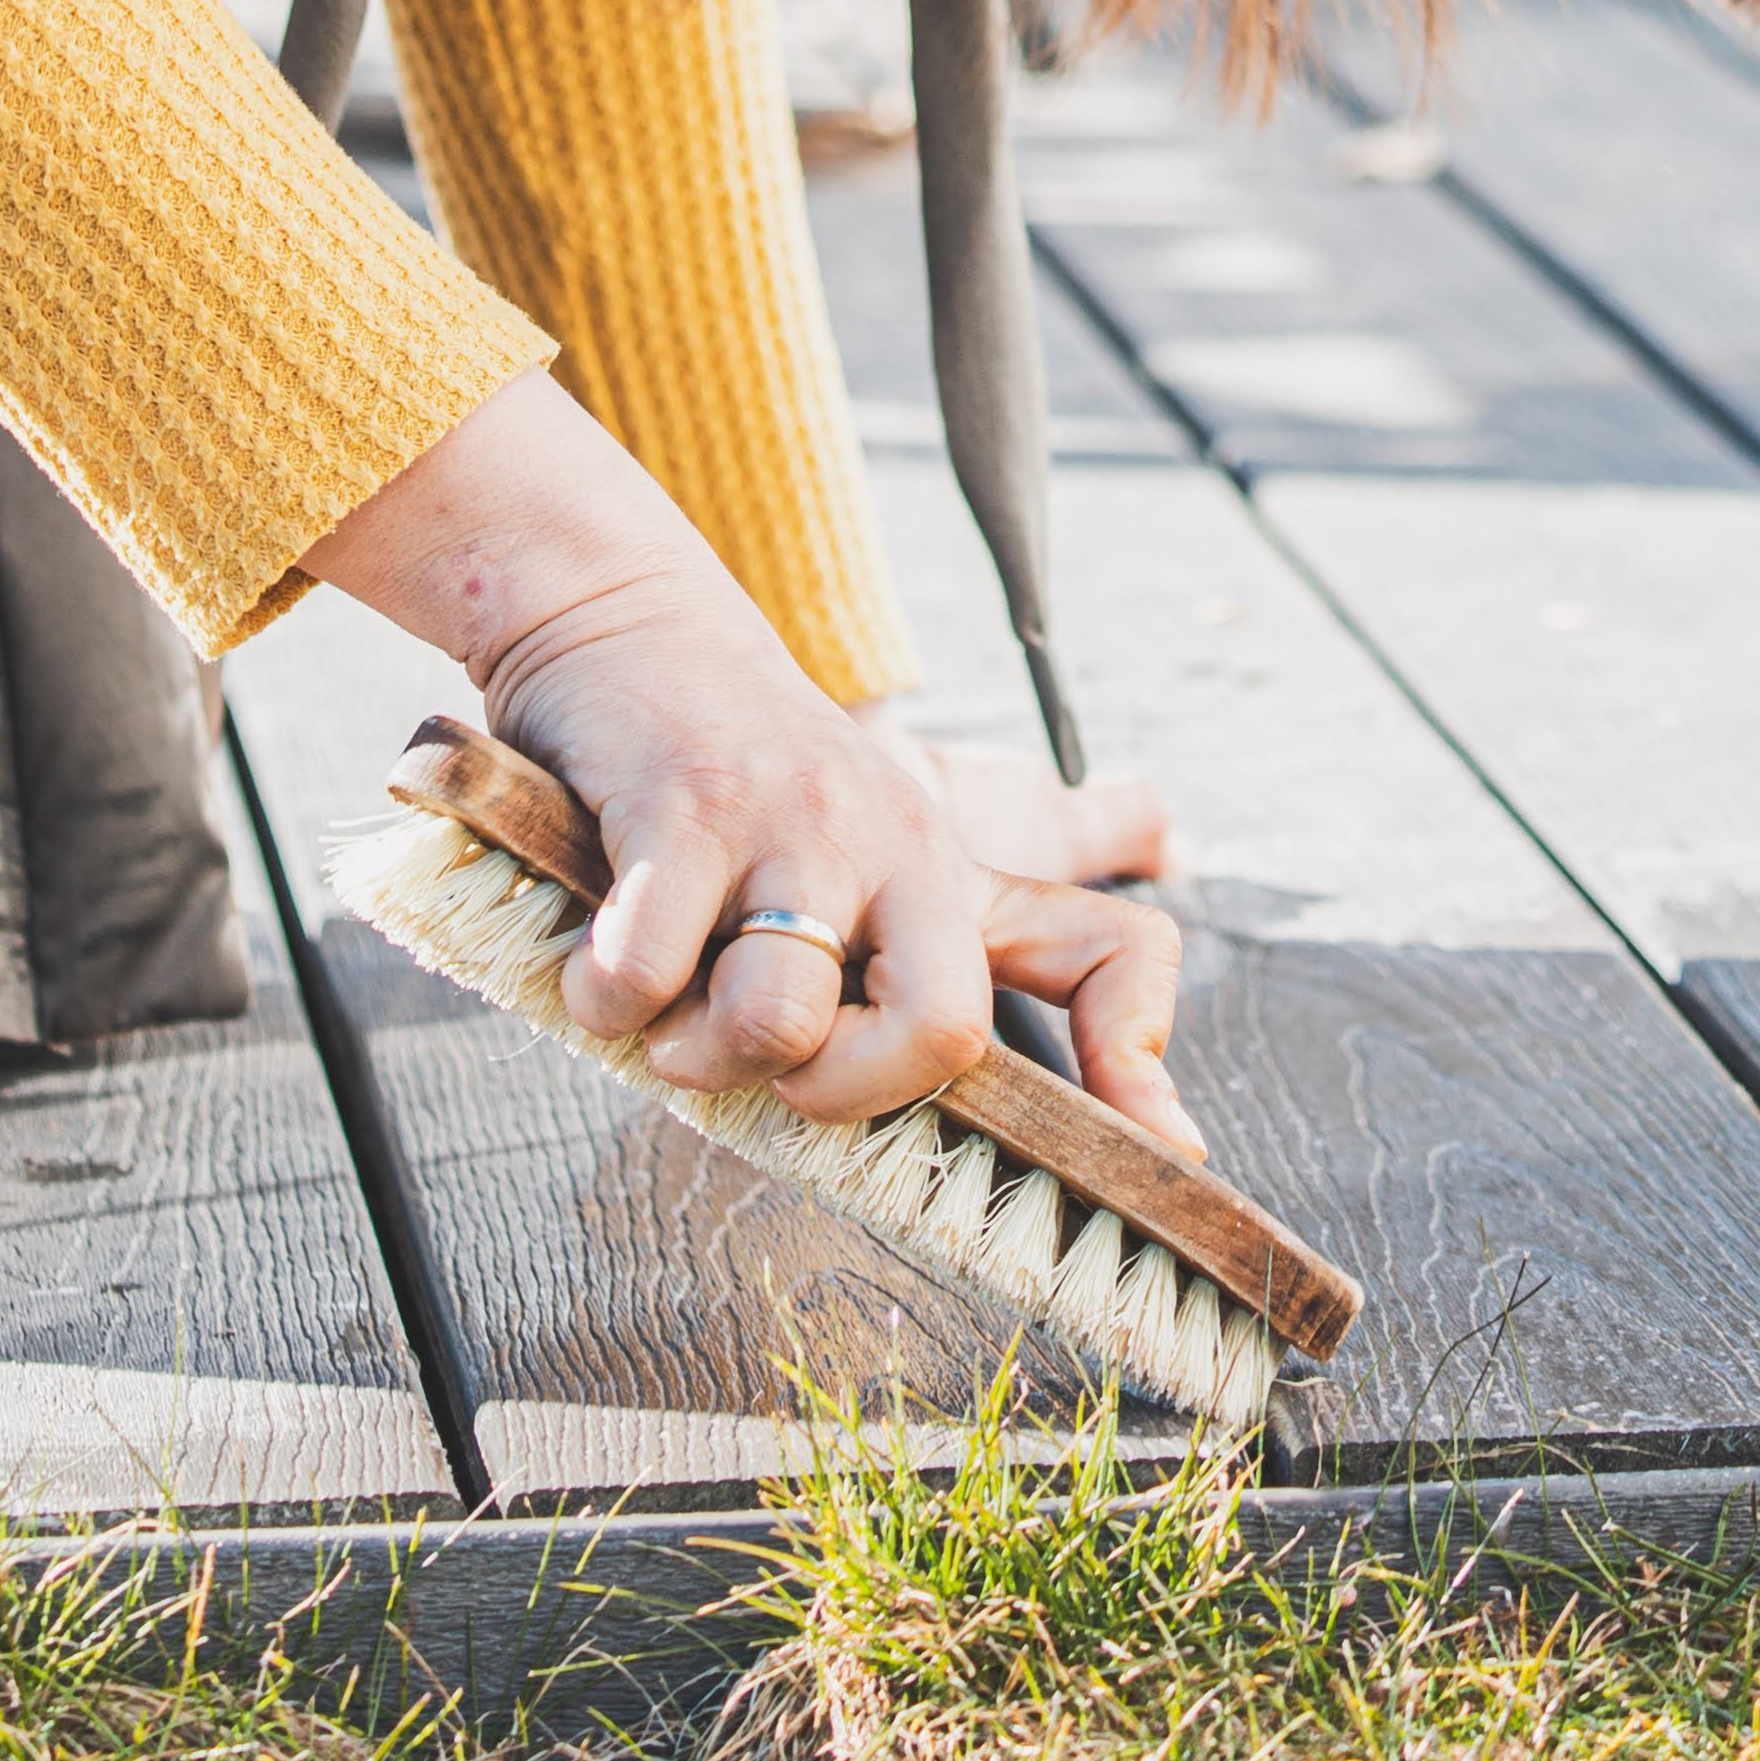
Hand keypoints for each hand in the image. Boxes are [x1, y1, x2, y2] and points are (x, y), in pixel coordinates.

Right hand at [302, 371, 1199, 1147]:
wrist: (623, 616)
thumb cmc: (737, 775)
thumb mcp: (858, 847)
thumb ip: (926, 957)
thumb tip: (1065, 1045)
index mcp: (950, 871)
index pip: (1109, 951)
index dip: (1139, 1058)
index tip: (1165, 1144)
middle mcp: (898, 844)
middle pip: (939, 1030)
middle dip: (840, 1093)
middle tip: (772, 1071)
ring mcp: (796, 822)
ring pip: (778, 1018)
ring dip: (695, 1053)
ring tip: (662, 1014)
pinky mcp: (686, 808)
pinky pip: (645, 973)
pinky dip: (602, 1002)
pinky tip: (594, 967)